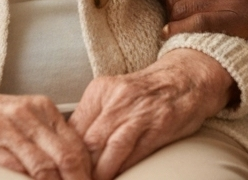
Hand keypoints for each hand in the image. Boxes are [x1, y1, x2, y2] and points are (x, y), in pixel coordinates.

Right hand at [0, 76, 91, 179]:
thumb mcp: (19, 123)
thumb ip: (43, 141)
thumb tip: (70, 171)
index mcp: (43, 109)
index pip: (77, 146)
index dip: (87, 175)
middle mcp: (31, 113)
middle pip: (68, 157)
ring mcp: (11, 124)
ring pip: (46, 166)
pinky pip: (18, 169)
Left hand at [69, 49, 234, 179]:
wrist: (187, 79)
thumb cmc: (147, 95)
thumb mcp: (115, 98)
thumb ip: (93, 120)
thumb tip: (68, 151)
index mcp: (100, 90)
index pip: (71, 129)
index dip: (64, 157)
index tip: (60, 173)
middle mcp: (115, 98)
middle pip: (84, 142)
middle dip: (75, 169)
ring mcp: (136, 111)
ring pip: (102, 149)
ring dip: (93, 174)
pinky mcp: (156, 125)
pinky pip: (128, 153)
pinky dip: (116, 170)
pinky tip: (111, 179)